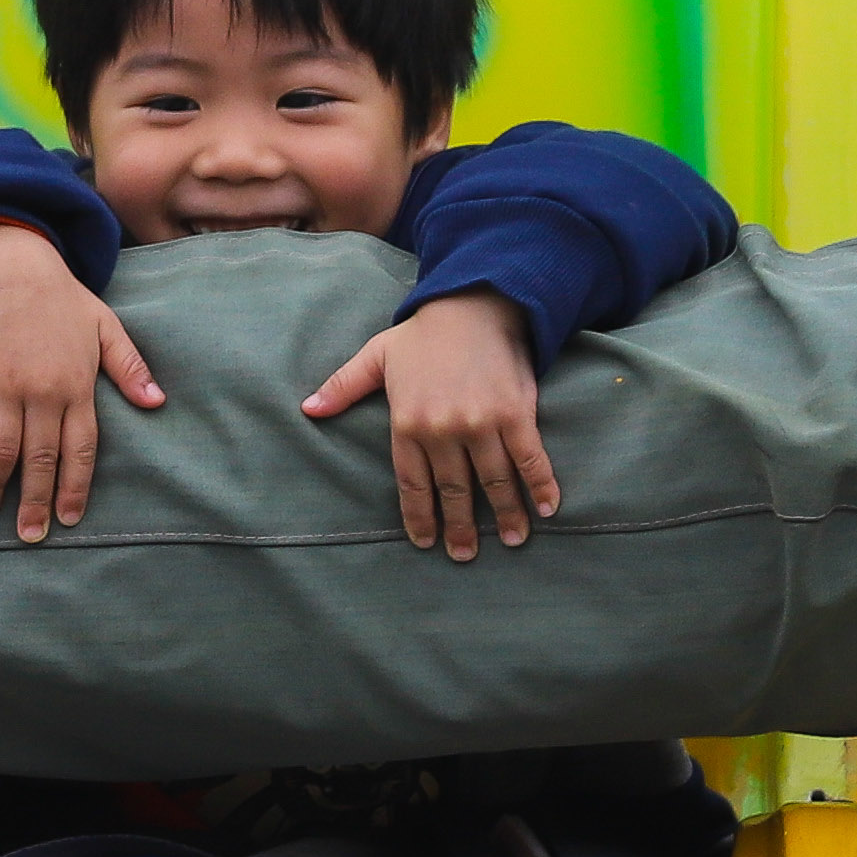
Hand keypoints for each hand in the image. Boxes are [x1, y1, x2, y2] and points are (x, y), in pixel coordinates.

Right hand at [0, 221, 159, 545]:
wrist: (12, 269)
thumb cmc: (63, 302)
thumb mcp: (106, 328)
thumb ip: (130, 368)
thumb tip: (158, 402)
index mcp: (78, 384)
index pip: (80, 448)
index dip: (75, 487)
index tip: (70, 519)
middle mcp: (42, 390)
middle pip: (40, 458)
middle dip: (36, 501)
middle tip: (32, 535)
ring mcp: (5, 384)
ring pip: (2, 449)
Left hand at [302, 291, 552, 559]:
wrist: (474, 302)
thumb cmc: (424, 334)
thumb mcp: (376, 356)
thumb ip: (343, 386)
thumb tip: (308, 409)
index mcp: (407, 422)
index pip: (413, 484)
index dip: (420, 517)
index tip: (427, 542)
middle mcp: (443, 429)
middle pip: (454, 491)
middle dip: (461, 528)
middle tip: (465, 554)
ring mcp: (482, 423)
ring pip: (493, 482)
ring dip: (506, 516)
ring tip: (512, 541)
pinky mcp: (516, 414)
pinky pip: (530, 459)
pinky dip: (541, 486)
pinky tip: (547, 509)